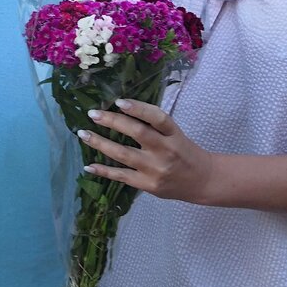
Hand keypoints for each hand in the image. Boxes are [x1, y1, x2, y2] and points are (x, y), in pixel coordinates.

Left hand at [78, 98, 211, 202]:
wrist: (202, 181)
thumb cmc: (184, 152)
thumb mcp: (175, 134)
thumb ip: (154, 125)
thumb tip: (121, 109)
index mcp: (174, 135)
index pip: (158, 118)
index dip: (138, 108)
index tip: (118, 101)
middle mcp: (166, 150)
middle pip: (138, 133)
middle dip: (113, 122)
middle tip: (93, 114)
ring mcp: (156, 169)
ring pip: (124, 154)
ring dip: (101, 144)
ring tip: (84, 134)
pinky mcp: (148, 185)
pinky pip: (122, 176)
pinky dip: (104, 171)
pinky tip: (89, 165)